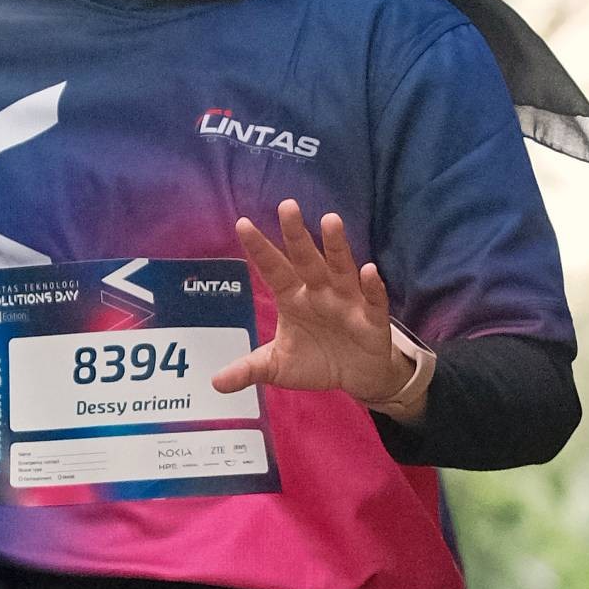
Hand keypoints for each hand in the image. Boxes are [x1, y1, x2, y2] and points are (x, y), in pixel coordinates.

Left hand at [215, 202, 424, 407]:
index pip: (273, 269)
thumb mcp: (279, 367)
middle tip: (287, 205)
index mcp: (294, 297)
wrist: (357, 378)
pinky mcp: (372, 318)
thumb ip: (250, 368)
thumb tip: (215, 383)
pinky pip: (373, 299)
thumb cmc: (317, 361)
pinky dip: (372, 286)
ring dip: (336, 247)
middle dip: (296, 234)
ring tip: (330, 221)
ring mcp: (347, 301)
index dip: (259, 249)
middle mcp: (319, 291)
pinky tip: (368, 271)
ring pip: (341, 269)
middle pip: (306, 259)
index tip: (242, 223)